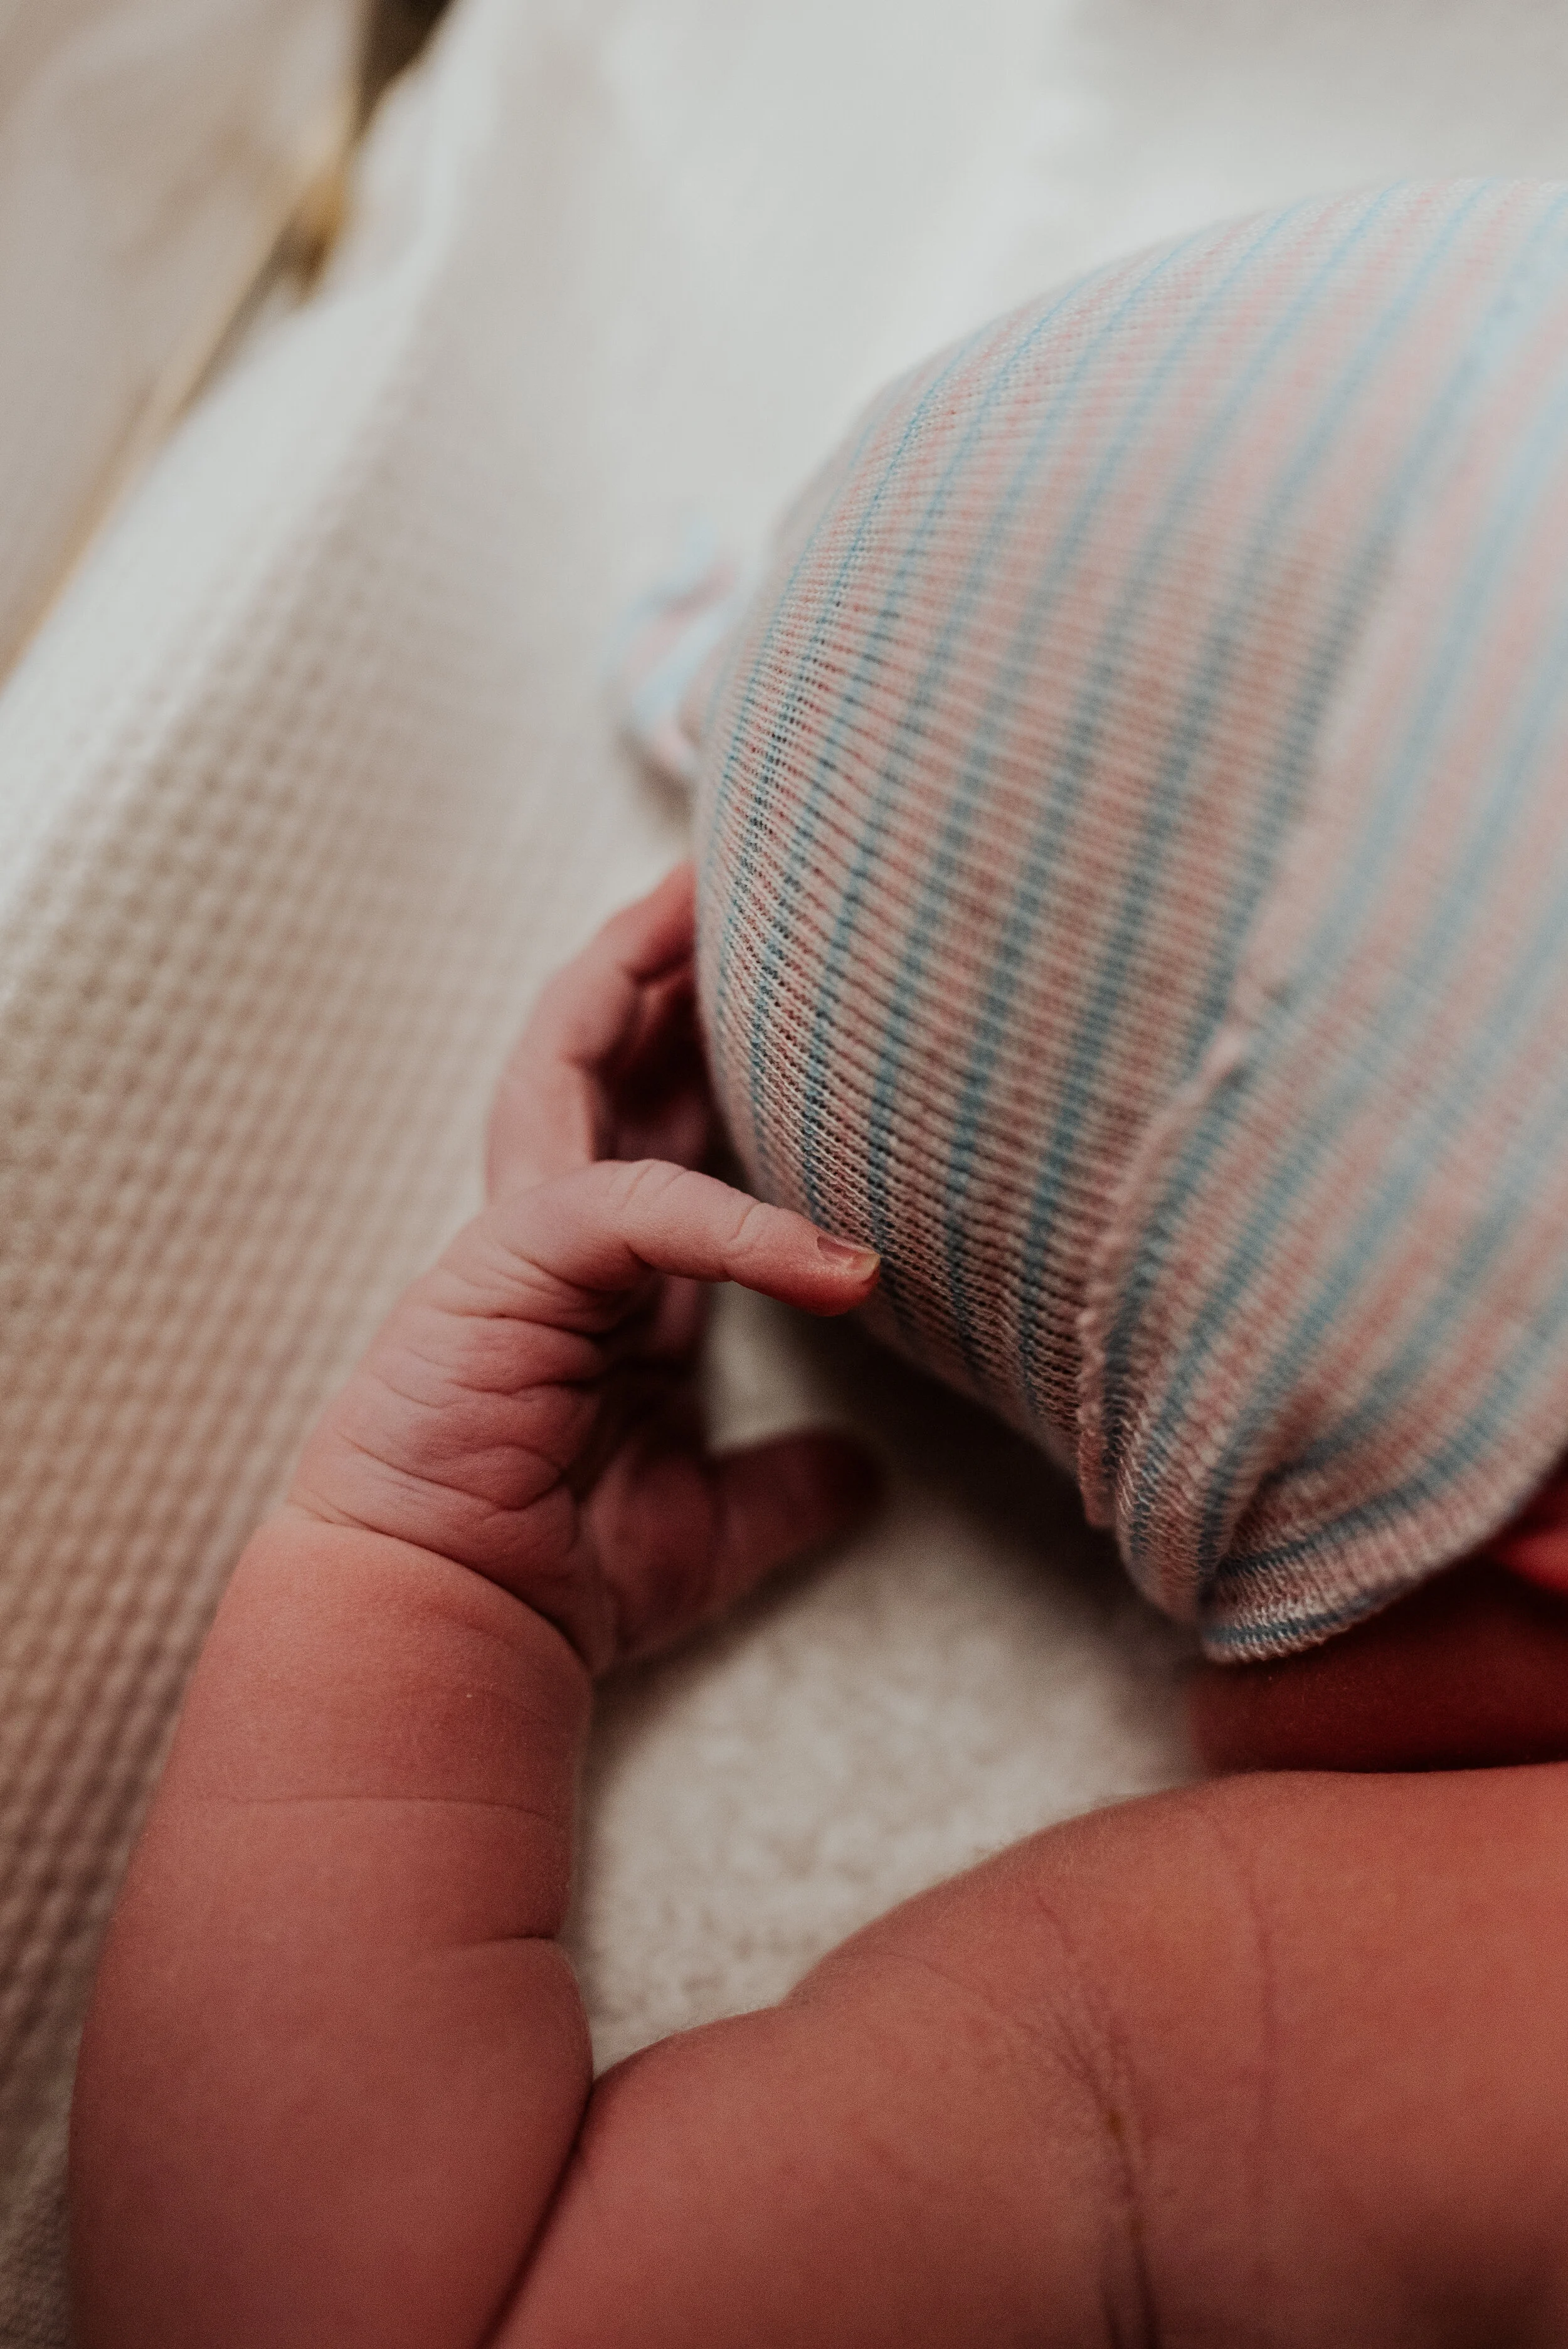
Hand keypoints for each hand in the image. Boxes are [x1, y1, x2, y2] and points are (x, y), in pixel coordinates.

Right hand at [288, 863, 882, 1669]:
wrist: (442, 1630)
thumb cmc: (549, 1573)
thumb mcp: (706, 1519)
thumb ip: (782, 1482)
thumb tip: (863, 1475)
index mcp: (600, 1272)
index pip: (663, 1117)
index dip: (718, 1040)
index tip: (797, 977)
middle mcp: (559, 1228)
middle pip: (613, 1048)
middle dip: (678, 956)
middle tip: (757, 868)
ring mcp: (523, 1234)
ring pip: (581, 1058)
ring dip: (650, 972)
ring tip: (718, 890)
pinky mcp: (512, 1267)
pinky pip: (642, 1211)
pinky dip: (742, 1224)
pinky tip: (841, 1259)